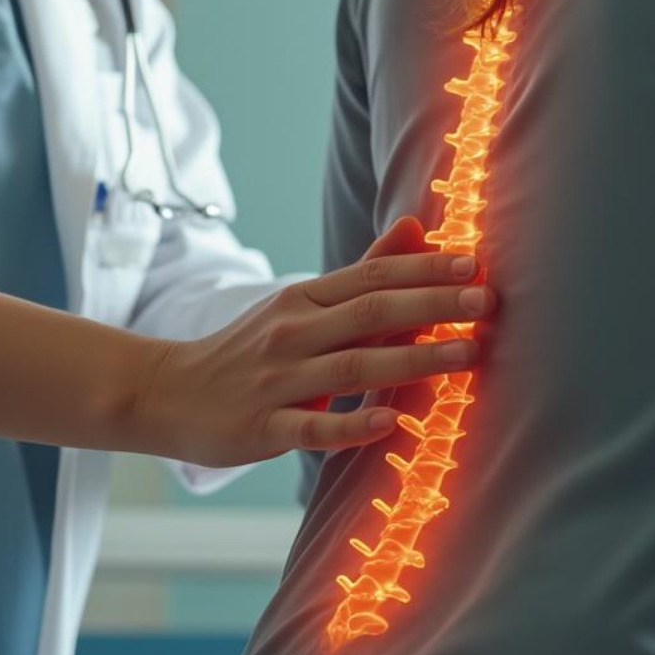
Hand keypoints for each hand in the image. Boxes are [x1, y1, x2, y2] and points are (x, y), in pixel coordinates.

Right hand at [131, 217, 492, 466]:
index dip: (425, 270)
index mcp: (305, 300)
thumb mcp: (301, 303)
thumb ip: (364, 271)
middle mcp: (293, 333)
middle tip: (486, 301)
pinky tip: (391, 423)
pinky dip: (352, 425)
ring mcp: (277, 380)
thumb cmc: (250, 349)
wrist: (168, 392)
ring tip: (466, 355)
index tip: (474, 265)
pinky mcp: (263, 427)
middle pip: (371, 313)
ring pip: (353, 366)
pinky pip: (313, 428)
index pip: (372, 276)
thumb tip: (418, 227)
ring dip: (413, 360)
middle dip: (433, 306)